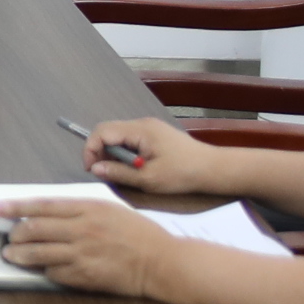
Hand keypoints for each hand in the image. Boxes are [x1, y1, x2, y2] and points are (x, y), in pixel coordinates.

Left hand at [0, 192, 182, 299]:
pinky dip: (45, 270)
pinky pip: (54, 273)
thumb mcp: (109, 210)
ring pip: (39, 253)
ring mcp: (82, 254)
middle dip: (15, 234)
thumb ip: (79, 210)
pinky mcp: (85, 276)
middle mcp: (82, 229)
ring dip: (20, 254)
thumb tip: (46, 213)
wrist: (161, 261)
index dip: (15, 207)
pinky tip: (43, 269)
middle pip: (35, 229)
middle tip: (8, 238)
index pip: (42, 206)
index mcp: (88, 208)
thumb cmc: (137, 234)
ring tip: (11, 255)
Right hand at [81, 115, 222, 195]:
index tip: (92, 170)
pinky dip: (125, 153)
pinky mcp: (154, 135)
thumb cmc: (182, 174)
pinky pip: (130, 140)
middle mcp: (142, 124)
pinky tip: (134, 168)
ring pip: (118, 136)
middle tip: (105, 173)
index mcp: (140, 131)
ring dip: (113, 154)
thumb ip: (119, 173)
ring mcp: (149, 128)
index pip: (102, 131)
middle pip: (108, 131)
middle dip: (100, 152)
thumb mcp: (148, 179)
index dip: (91, 149)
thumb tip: (95, 169)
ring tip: (121, 173)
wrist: (212, 169)